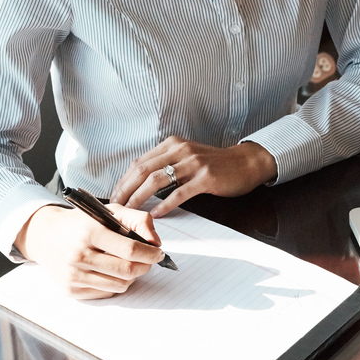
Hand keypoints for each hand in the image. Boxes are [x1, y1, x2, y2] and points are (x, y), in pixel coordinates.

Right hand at [15, 203, 164, 298]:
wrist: (46, 236)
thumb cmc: (82, 223)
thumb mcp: (108, 211)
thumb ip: (138, 220)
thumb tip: (155, 242)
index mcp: (89, 232)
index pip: (130, 249)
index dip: (150, 253)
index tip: (159, 253)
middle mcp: (79, 254)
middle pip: (127, 271)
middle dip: (145, 266)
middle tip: (149, 260)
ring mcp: (73, 275)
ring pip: (120, 285)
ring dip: (132, 277)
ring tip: (129, 264)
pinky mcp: (70, 290)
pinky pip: (106, 292)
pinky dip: (115, 283)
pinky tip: (111, 271)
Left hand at [110, 137, 278, 216]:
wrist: (244, 163)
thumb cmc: (214, 164)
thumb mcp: (186, 157)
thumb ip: (165, 164)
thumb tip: (138, 182)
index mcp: (171, 144)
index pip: (139, 162)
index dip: (124, 180)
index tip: (114, 196)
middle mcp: (180, 150)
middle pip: (143, 170)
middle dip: (126, 190)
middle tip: (115, 207)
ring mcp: (192, 162)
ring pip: (157, 180)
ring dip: (139, 198)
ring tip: (130, 212)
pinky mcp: (205, 177)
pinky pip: (179, 193)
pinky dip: (165, 204)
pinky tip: (156, 214)